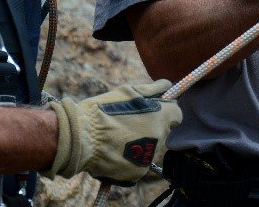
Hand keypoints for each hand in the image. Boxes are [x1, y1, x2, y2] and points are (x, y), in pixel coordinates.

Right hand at [42, 81, 181, 182]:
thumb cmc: (104, 109)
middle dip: (151, 127)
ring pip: (149, 148)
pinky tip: (114, 151)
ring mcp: (148, 156)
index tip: (154, 111)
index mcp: (160, 116)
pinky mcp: (137, 172)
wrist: (82, 137)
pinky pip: (138, 163)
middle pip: (162, 131)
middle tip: (128, 124)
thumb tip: (168, 85)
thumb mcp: (128, 91)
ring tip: (118, 137)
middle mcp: (159, 137)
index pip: (177, 115)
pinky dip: (129, 158)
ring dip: (140, 143)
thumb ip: (152, 89)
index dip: (166, 112)